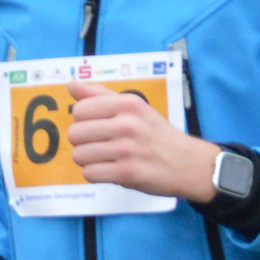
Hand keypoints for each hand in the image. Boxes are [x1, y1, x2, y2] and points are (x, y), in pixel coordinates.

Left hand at [67, 87, 218, 203]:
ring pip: (79, 156)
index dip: (81, 121)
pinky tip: (109, 170)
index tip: (95, 126)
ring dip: (88, 160)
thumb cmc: (157, 134)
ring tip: (104, 159)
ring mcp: (127, 149)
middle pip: (75, 134)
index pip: (80, 109)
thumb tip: (71, 84)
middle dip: (81, 143)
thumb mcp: (135, 107)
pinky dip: (96, 175)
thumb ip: (101, 95)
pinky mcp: (127, 173)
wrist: (187, 164)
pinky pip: (90, 174)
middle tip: (98, 145)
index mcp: (128, 103)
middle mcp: (127, 124)